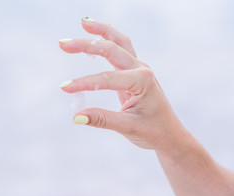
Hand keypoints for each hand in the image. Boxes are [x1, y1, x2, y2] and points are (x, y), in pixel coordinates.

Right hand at [59, 18, 185, 151]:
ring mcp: (139, 68)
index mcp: (142, 81)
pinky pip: (122, 48)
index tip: (65, 88)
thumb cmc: (154, 131)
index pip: (107, 78)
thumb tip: (77, 117)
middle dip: (87, 44)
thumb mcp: (128, 127)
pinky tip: (100, 30)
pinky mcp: (135, 72)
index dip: (84, 82)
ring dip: (101, 32)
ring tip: (83, 22)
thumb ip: (102, 120)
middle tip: (63, 44)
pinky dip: (110, 37)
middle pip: (112, 49)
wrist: (170, 134)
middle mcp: (142, 70)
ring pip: (119, 42)